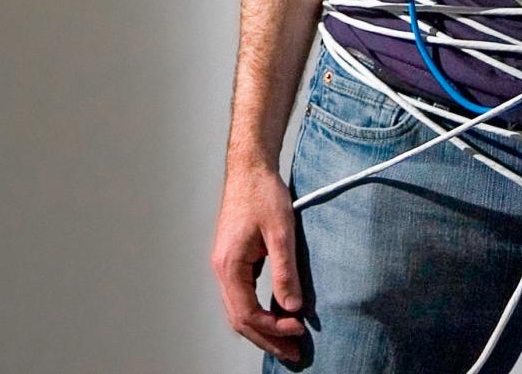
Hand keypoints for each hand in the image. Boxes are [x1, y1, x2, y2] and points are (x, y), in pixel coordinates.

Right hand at [210, 160, 307, 362]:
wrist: (250, 168)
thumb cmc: (262, 193)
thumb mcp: (281, 232)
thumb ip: (285, 272)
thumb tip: (292, 308)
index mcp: (229, 264)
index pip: (247, 313)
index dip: (273, 328)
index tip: (299, 330)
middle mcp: (222, 269)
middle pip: (239, 318)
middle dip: (266, 339)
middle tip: (294, 353)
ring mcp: (226, 265)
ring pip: (238, 310)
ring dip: (262, 329)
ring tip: (287, 342)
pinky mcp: (234, 260)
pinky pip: (242, 296)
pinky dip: (258, 313)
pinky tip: (276, 316)